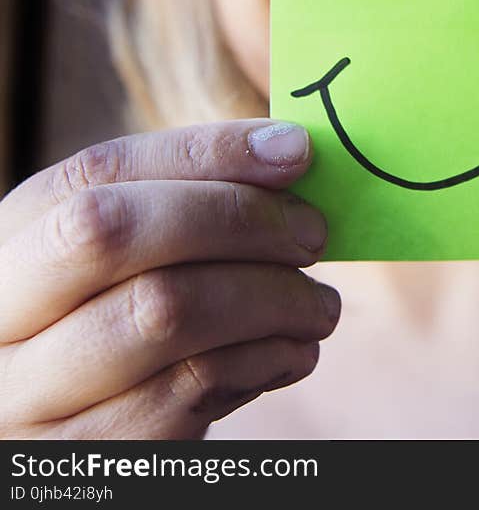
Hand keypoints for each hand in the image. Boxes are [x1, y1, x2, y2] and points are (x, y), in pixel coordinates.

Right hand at [0, 120, 339, 438]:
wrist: (81, 451)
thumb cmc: (119, 335)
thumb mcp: (125, 268)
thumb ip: (185, 209)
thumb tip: (288, 151)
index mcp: (8, 245)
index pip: (98, 172)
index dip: (206, 153)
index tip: (295, 151)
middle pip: (115, 233)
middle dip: (239, 221)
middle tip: (313, 234)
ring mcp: (28, 396)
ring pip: (165, 312)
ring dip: (274, 298)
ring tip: (319, 306)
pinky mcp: (89, 454)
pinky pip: (194, 388)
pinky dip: (267, 359)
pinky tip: (293, 353)